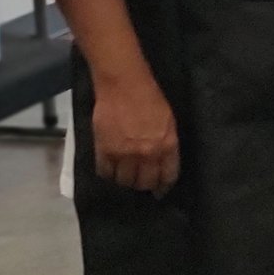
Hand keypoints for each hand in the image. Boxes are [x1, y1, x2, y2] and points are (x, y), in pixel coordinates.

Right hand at [90, 70, 179, 195]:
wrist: (124, 84)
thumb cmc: (149, 98)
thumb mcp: (168, 122)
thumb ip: (165, 144)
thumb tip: (161, 163)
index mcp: (167, 146)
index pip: (167, 176)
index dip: (162, 186)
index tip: (158, 190)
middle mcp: (148, 154)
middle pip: (144, 182)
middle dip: (143, 184)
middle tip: (139, 182)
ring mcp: (125, 154)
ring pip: (124, 181)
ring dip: (124, 180)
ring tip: (123, 175)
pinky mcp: (105, 150)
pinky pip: (105, 172)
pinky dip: (107, 173)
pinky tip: (109, 169)